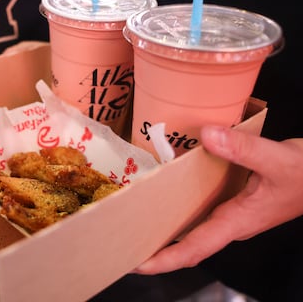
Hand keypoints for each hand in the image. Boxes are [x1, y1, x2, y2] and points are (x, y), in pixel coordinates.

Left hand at [135, 125, 302, 274]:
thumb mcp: (278, 159)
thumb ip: (243, 149)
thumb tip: (207, 135)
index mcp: (236, 222)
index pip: (194, 250)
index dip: (164, 260)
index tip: (136, 264)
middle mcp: (230, 222)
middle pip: (187, 246)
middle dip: (155, 250)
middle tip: (122, 243)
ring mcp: (232, 213)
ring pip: (192, 229)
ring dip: (164, 231)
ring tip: (133, 224)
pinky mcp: (234, 200)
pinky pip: (199, 210)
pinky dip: (179, 209)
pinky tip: (164, 195)